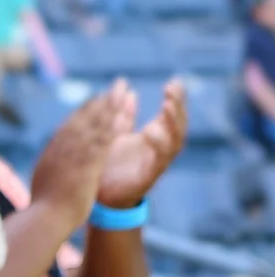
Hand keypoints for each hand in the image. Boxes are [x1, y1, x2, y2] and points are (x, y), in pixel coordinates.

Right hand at [28, 86, 121, 226]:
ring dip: (109, 107)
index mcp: (53, 153)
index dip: (86, 111)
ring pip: (93, 125)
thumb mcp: (44, 183)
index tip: (98, 99)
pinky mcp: (85, 165)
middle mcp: (62, 148)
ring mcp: (73, 156)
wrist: (44, 219)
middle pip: (84, 118)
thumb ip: (49, 172)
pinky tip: (122, 116)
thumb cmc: (44, 208)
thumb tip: (46, 169)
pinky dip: (111, 127)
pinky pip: (100, 142)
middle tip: (115, 87)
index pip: (71, 126)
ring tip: (122, 92)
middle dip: (101, 102)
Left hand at [98, 79, 186, 208]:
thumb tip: (129, 90)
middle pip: (178, 125)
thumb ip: (124, 115)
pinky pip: (160, 161)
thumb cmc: (108, 164)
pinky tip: (153, 132)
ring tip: (167, 105)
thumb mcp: (115, 134)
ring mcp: (156, 163)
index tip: (176, 80)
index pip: (170, 115)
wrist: (98, 196)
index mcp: (152, 137)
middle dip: (178, 106)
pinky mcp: (148, 177)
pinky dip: (159, 146)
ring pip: (174, 142)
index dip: (175, 99)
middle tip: (174, 88)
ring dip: (173, 123)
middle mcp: (158, 149)